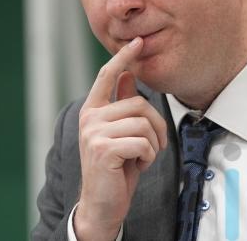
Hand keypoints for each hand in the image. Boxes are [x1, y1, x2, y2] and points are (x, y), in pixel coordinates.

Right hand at [74, 37, 167, 240]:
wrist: (102, 204)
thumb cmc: (115, 168)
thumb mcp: (121, 133)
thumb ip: (122, 105)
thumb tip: (130, 75)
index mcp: (93, 110)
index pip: (107, 76)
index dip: (123, 57)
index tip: (138, 42)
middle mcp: (90, 117)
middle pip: (139, 104)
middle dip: (156, 126)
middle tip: (153, 146)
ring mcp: (94, 133)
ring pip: (144, 123)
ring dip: (153, 144)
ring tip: (143, 157)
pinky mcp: (103, 149)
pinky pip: (143, 142)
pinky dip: (149, 156)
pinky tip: (139, 166)